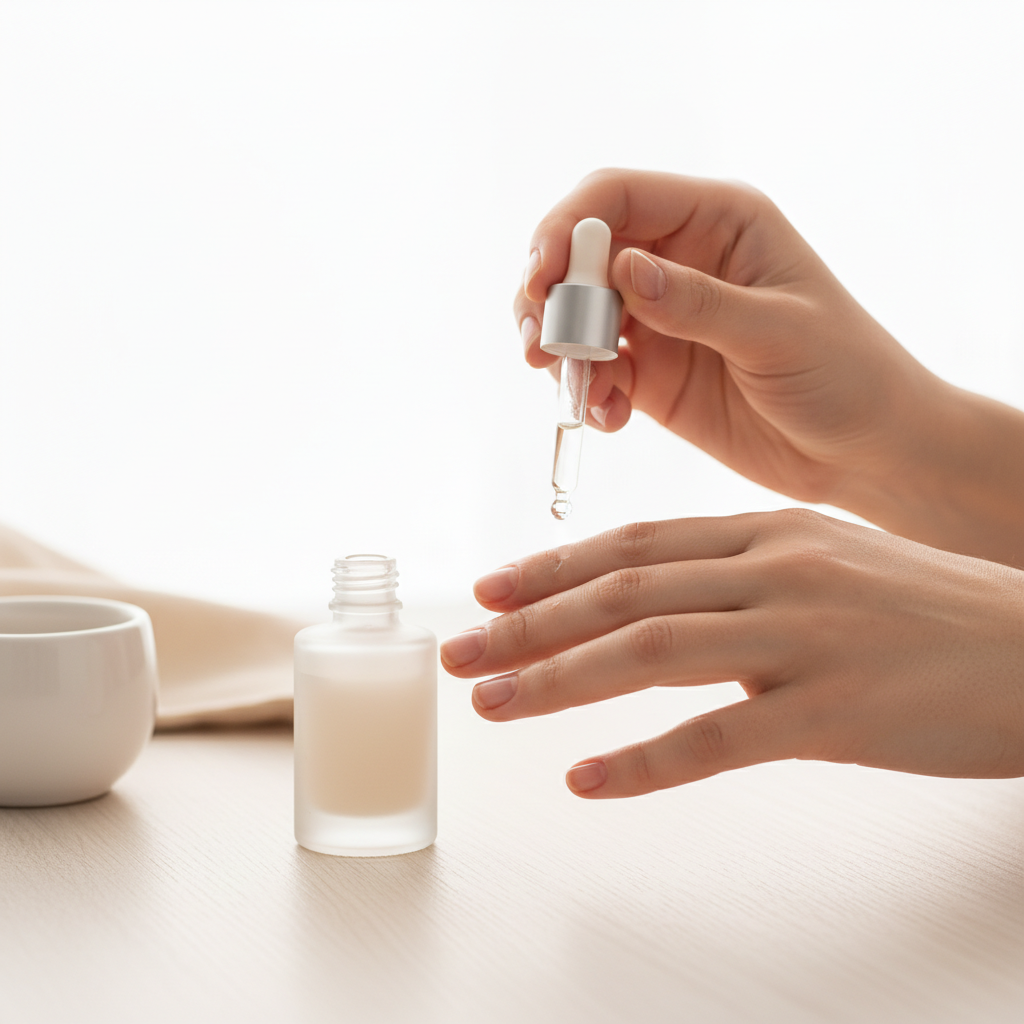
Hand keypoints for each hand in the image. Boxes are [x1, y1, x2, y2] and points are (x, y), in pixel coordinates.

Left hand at [440, 510, 1023, 797]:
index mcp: (769, 534)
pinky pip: (719, 737)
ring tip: (492, 705)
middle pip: (624, 592)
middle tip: (462, 652)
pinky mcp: (834, 710)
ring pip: (651, 651)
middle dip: (531, 624)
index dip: (553, 567)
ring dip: (559, 680)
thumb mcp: (827, 566)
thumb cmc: (926, 614)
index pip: (636, 543)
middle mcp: (776, 572)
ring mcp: (804, 638)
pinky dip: (644, 760)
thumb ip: (740, 576)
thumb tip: (654, 606)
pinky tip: (588, 780)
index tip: (491, 591)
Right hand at [513, 169, 1023, 564]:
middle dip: (549, 297)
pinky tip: (610, 419)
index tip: (540, 276)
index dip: (566, 227)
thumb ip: (697, 302)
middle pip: (581, 256)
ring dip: (558, 349)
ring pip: (577, 317)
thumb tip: (620, 270)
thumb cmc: (847, 375)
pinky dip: (588, 394)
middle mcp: (680, 262)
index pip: (617, 197)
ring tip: (568, 387)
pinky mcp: (653, 375)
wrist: (865, 452)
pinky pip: (596, 374)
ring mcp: (661, 321)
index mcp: (718, 222)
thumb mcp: (779, 333)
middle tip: (539, 345)